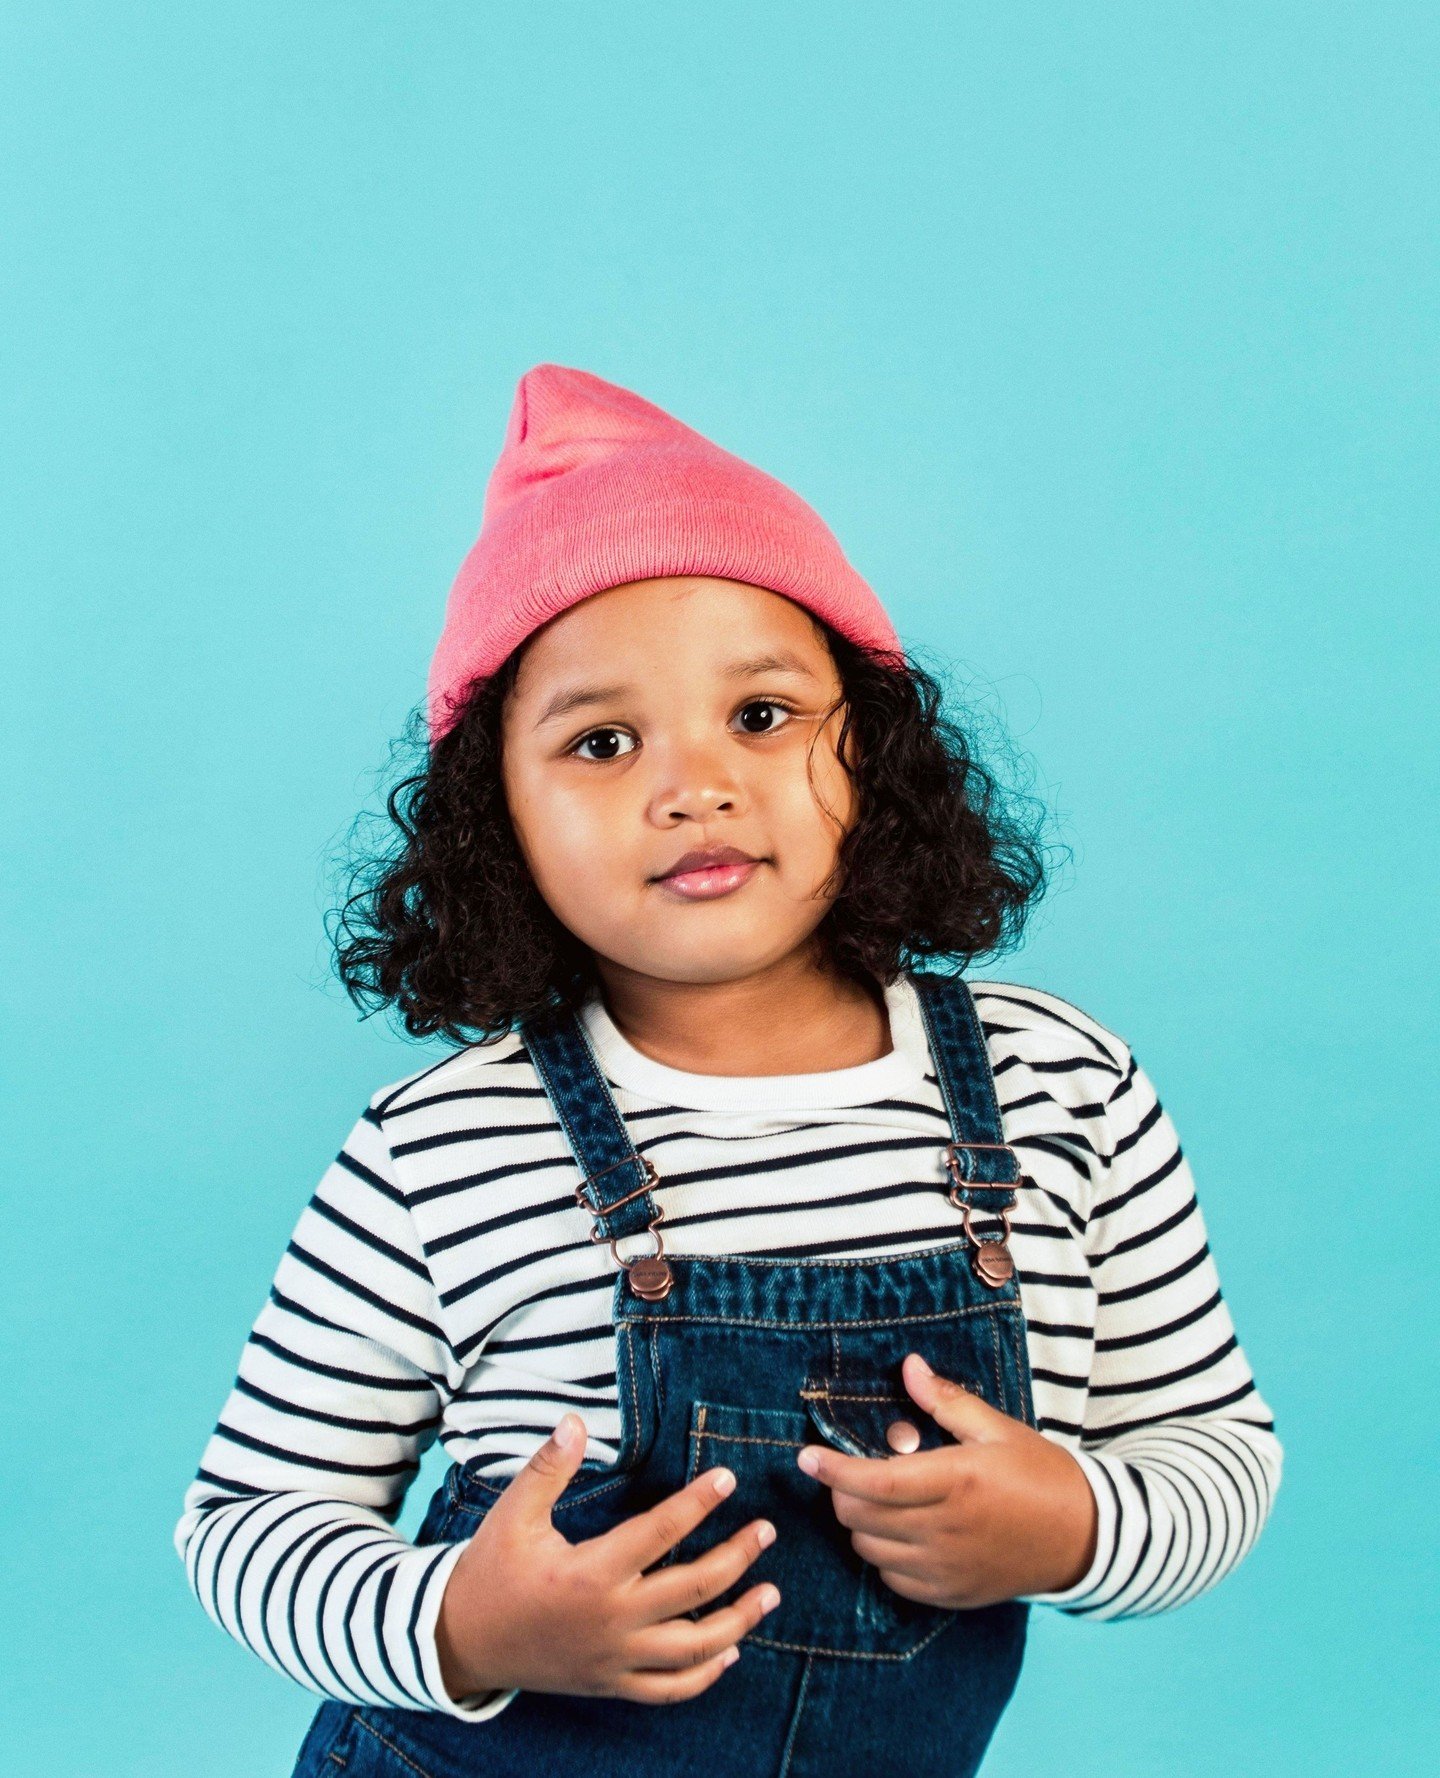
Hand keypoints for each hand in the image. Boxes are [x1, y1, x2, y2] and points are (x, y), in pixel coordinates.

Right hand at [435, 1413, 781, 1704]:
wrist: (461, 1642)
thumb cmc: (491, 1570)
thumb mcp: (513, 1513)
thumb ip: (549, 1468)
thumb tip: (575, 1421)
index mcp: (591, 1574)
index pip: (661, 1532)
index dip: (699, 1502)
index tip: (729, 1477)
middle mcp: (612, 1620)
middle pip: (694, 1590)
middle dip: (737, 1558)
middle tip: (767, 1531)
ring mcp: (615, 1659)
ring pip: (694, 1648)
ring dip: (739, 1621)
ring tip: (771, 1593)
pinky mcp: (611, 1684)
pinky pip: (669, 1689)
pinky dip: (705, 1675)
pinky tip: (731, 1652)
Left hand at [794, 1352, 1097, 1608]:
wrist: (1085, 1538)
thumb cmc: (1040, 1474)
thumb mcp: (997, 1429)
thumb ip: (946, 1401)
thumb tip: (908, 1367)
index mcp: (956, 1481)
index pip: (874, 1482)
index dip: (832, 1470)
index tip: (805, 1457)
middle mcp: (946, 1530)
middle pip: (861, 1518)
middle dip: (843, 1493)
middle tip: (851, 1471)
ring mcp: (947, 1569)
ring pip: (870, 1550)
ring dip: (862, 1524)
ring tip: (881, 1500)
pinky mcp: (951, 1595)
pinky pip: (893, 1579)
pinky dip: (884, 1555)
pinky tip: (902, 1532)